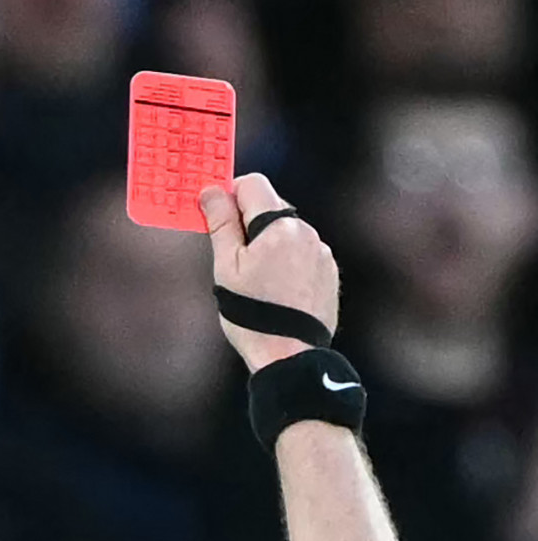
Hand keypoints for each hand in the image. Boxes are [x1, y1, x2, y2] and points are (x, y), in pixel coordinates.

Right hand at [198, 173, 338, 372]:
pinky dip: (289, 263)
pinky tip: (279, 292)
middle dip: (251, 224)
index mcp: (277, 225)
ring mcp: (321, 251)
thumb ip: (221, 224)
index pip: (252, 184)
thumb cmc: (252, 315)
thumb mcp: (226, 269)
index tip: (219, 219)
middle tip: (236, 261)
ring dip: (271, 245)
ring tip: (260, 284)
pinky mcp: (329, 271)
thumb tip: (211, 191)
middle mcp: (304, 230)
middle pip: (271, 207)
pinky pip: (304, 254)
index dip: (231, 196)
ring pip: (288, 232)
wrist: (291, 356)